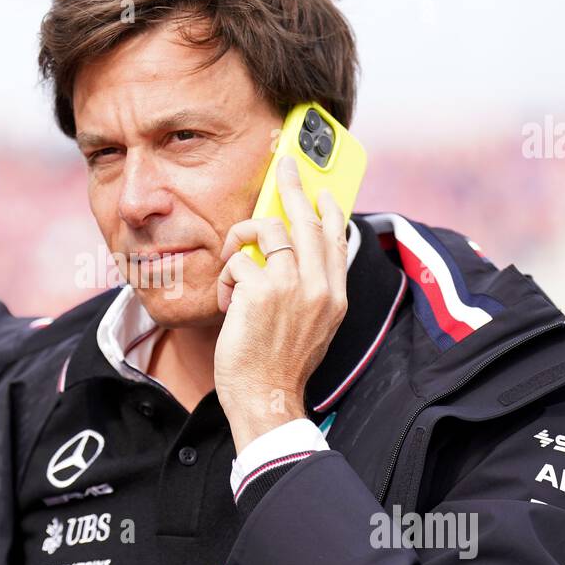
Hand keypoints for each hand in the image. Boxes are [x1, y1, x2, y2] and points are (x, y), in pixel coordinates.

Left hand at [214, 155, 350, 452]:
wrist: (267, 398)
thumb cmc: (280, 366)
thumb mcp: (312, 326)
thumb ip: (309, 291)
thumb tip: (293, 257)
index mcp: (335, 295)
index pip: (337, 239)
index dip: (329, 209)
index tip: (323, 189)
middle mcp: (319, 286)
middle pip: (307, 220)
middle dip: (292, 187)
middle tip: (283, 166)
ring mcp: (292, 286)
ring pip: (268, 230)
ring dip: (242, 238)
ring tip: (233, 263)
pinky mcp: (261, 290)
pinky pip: (238, 260)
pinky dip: (227, 276)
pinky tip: (229, 302)